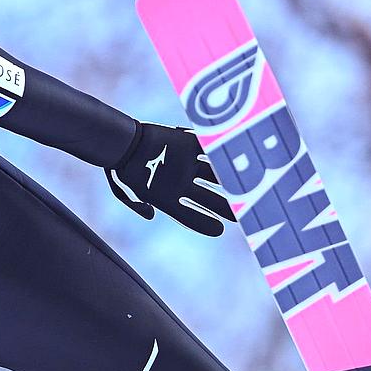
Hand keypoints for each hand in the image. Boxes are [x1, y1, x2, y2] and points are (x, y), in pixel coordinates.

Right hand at [105, 121, 236, 237]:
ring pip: (214, 175)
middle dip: (225, 207)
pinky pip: (207, 149)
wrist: (121, 140)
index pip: (188, 214)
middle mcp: (181, 182)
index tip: (219, 230)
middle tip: (244, 215)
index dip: (203, 222)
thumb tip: (151, 214)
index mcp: (166, 197)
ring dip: (231, 182)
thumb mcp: (125, 192)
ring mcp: (186, 164)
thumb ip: (137, 205)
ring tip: (249, 188)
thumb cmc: (121, 168)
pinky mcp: (188, 145)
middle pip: (208, 197)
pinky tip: (234, 160)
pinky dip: (219, 154)